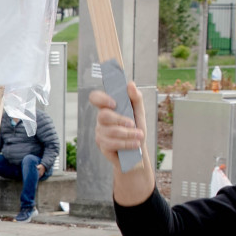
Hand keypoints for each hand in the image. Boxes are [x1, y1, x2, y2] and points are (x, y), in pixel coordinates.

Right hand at [90, 81, 152, 204]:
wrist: (137, 152)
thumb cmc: (136, 130)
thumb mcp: (139, 113)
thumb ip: (135, 98)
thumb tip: (131, 84)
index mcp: (108, 108)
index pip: (95, 98)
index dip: (101, 99)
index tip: (114, 103)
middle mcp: (101, 120)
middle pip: (103, 115)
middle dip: (120, 120)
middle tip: (133, 124)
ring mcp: (100, 133)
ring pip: (111, 131)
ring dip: (128, 134)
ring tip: (139, 137)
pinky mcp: (102, 145)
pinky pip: (112, 143)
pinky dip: (126, 143)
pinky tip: (134, 144)